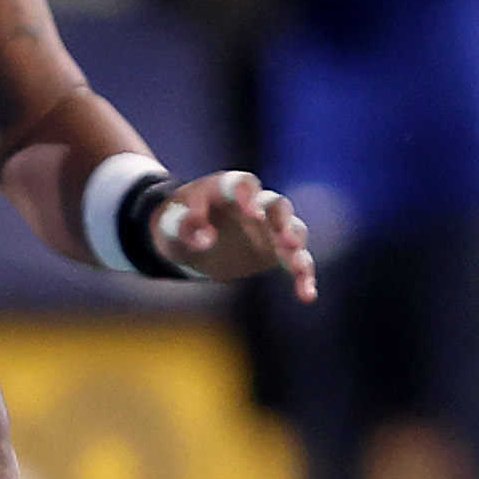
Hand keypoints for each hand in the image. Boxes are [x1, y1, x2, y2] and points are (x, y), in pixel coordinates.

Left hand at [155, 169, 316, 300]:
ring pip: (293, 230)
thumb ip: (185, 226)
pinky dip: (302, 275)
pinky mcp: (276, 249)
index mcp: (226, 188)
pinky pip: (296, 259)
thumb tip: (206, 241)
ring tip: (297, 266)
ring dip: (296, 247)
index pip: (241, 183)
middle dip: (282, 221)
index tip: (253, 214)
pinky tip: (307, 295)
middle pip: (276, 204)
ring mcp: (269, 225)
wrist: (185, 239)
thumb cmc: (177, 224)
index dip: (249, 197)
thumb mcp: (170, 224)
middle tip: (285, 240)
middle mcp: (254, 202)